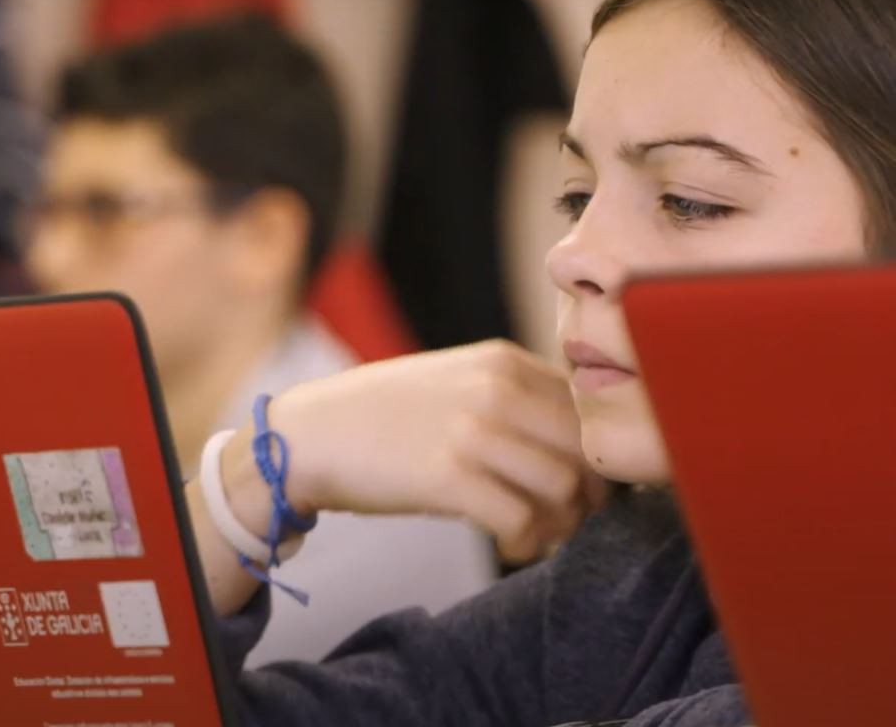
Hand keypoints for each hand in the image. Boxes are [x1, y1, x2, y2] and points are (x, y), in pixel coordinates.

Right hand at [223, 340, 605, 562]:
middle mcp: (496, 389)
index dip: (599, 457)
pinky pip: (522, 520)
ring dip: (562, 525)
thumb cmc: (382, 415)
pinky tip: (513, 548)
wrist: (309, 435)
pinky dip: (528, 544)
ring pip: (564, 488)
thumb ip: (512, 395)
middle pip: (587, 451)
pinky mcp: (449, 478)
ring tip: (538, 537)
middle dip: (591, 497)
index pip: (589, 409)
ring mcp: (473, 431)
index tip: (588, 487)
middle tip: (572, 521)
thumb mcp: (454, 381)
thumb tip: (576, 441)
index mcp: (502, 361)